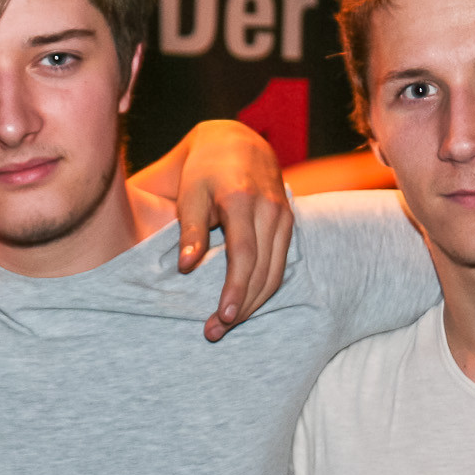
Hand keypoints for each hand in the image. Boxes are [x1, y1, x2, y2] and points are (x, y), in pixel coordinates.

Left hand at [133, 120, 292, 339]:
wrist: (237, 143)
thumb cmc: (205, 170)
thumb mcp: (191, 194)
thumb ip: (190, 231)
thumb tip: (186, 268)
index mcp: (244, 201)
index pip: (244, 255)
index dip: (235, 289)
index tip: (222, 316)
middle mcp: (271, 210)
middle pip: (263, 271)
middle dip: (242, 306)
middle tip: (214, 332)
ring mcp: (284, 218)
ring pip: (275, 273)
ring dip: (254, 304)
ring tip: (226, 325)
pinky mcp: (288, 225)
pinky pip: (280, 265)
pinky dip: (263, 289)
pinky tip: (244, 305)